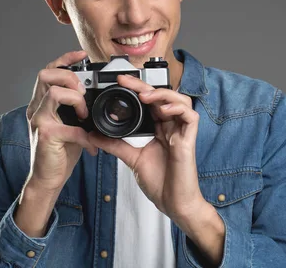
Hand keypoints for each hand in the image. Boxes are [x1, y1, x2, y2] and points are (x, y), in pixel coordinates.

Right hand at [25, 50, 97, 192]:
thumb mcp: (70, 123)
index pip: (49, 71)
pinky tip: (91, 145)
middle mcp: (36, 108)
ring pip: (54, 94)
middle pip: (45, 75)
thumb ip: (77, 108)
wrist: (48, 178)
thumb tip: (97, 96)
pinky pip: (70, 128)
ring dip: (76, 99)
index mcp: (42, 103)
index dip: (65, 59)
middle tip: (83, 92)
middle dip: (68, 76)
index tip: (82, 55)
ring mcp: (39, 121)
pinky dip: (86, 136)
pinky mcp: (47, 136)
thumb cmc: (60, 150)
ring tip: (85, 114)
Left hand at [89, 74, 204, 221]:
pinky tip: (163, 110)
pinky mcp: (189, 140)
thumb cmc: (160, 183)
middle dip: (145, 86)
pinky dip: (178, 109)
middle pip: (164, 97)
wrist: (173, 204)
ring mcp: (182, 132)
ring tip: (146, 96)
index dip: (138, 90)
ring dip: (163, 94)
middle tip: (126, 82)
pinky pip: (191, 116)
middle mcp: (172, 127)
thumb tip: (94, 135)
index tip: (120, 83)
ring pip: (181, 100)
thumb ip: (116, 145)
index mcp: (161, 129)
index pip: (151, 102)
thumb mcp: (132, 159)